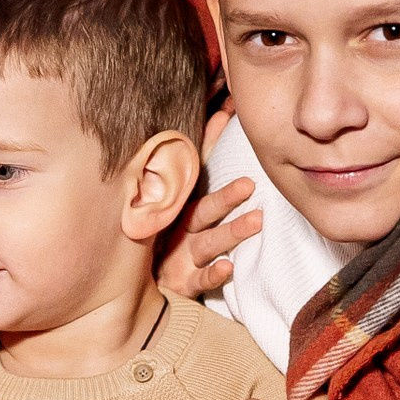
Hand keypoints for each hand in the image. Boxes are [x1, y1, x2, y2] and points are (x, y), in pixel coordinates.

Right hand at [157, 108, 262, 298]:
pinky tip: (229, 268)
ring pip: (206, 244)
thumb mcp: (184, 196)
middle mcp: (177, 229)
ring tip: (256, 222)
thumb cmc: (170, 238)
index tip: (226, 122)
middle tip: (249, 185)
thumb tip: (224, 112)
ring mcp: (179, 257)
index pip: (194, 175)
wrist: (143, 286)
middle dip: (224, 197)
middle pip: (201, 211)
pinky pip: (199, 281)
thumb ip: (204, 153)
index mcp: (178, 207)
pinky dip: (212, 274)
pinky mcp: (182, 284)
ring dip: (230, 233)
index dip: (209, 148)